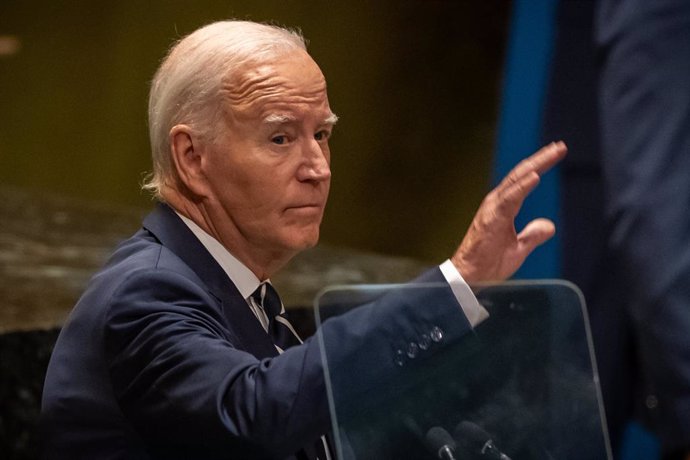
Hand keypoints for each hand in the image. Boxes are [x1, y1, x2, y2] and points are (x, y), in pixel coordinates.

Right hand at [451, 141, 566, 283]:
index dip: (540, 165)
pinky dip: (522, 186)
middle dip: (541, 159)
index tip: (556, 153)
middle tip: (560, 146)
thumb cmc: (488, 262)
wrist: (470, 276)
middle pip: (521, 174)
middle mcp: (497, 202)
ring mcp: (493, 208)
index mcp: (502, 207)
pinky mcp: (492, 218)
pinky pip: (509, 199)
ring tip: (551, 153)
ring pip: (516, 181)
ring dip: (535, 166)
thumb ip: (532, 235)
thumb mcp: (518, 248)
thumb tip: (548, 225)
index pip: (523, 180)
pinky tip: (535, 176)